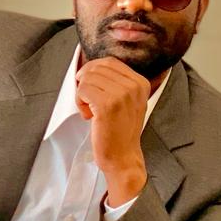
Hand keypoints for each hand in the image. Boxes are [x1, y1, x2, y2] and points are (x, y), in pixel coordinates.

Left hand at [75, 57, 148, 202]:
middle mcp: (133, 86)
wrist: (123, 158)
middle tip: (89, 103)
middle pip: (96, 68)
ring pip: (87, 78)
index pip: (109, 62)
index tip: (91, 89)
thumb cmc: (120, 132)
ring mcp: (121, 95)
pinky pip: (82, 90)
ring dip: (82, 95)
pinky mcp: (106, 105)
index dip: (93, 71)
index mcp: (140, 82)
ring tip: (91, 111)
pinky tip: (88, 116)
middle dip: (86, 83)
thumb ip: (117, 82)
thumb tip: (90, 67)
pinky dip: (80, 103)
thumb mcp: (128, 102)